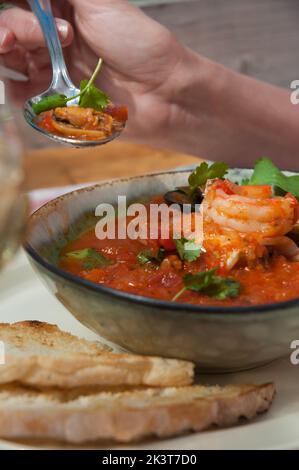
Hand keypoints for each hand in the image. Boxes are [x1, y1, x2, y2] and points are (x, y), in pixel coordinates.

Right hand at [0, 0, 189, 142]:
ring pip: (8, 61)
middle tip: (41, 34)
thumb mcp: (99, 1)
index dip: (13, 9)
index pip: (20, 5)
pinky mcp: (55, 103)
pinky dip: (14, 88)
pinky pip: (20, 97)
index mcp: (61, 11)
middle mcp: (51, 41)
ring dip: (8, 53)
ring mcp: (51, 72)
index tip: (26, 10)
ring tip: (34, 53)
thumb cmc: (139, 43)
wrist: (163, 93)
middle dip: (14, 27)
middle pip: (8, 31)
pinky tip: (27, 80)